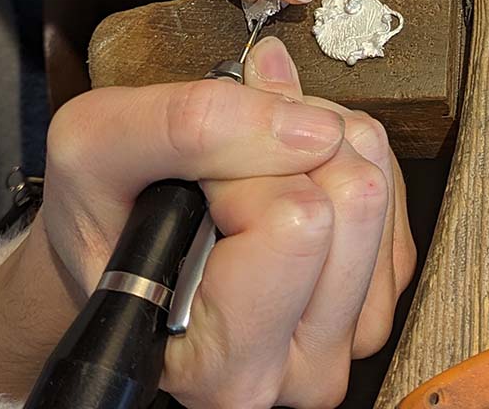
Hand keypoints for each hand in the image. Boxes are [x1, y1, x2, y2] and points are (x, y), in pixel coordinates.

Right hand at [0, 38, 414, 406]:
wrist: (128, 254)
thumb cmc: (109, 220)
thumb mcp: (96, 149)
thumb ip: (185, 126)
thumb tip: (305, 121)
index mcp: (227, 364)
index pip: (295, 219)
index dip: (237, 171)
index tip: (194, 187)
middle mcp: (306, 366)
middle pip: (354, 196)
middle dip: (285, 150)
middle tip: (225, 173)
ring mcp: (356, 327)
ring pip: (378, 182)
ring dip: (315, 145)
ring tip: (250, 172)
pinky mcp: (387, 282)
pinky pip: (392, 176)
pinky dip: (338, 152)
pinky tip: (285, 175)